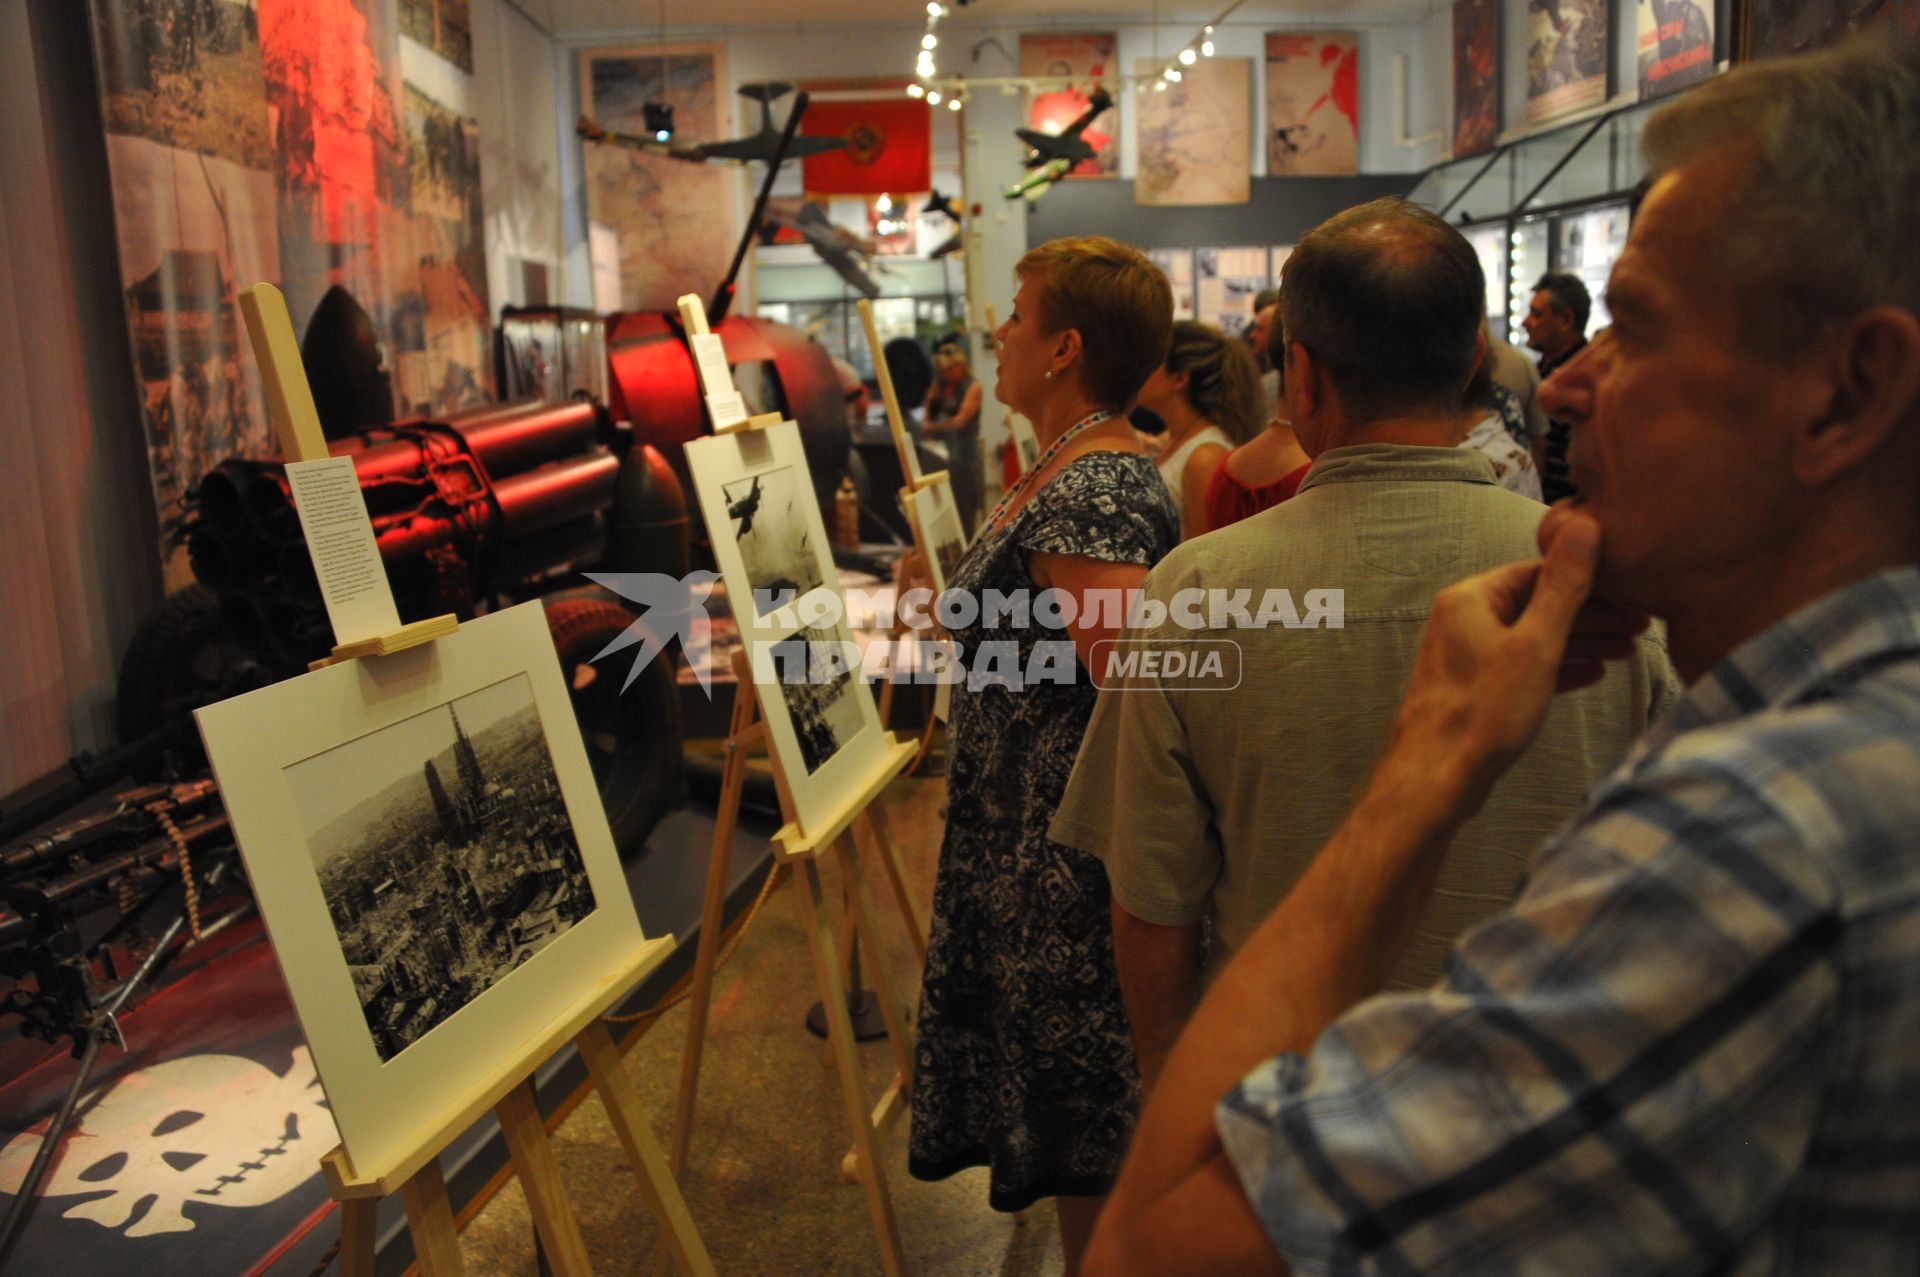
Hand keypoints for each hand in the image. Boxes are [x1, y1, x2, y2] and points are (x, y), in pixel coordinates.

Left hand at [1389, 511, 1641, 814]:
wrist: (1436, 780)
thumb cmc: (1482, 714)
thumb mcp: (1536, 644)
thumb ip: (1564, 586)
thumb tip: (1585, 526)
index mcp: (1471, 599)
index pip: (1540, 572)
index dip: (1591, 583)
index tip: (1633, 596)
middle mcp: (1463, 621)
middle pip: (1539, 604)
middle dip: (1592, 615)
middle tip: (1641, 626)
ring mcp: (1467, 656)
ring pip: (1534, 637)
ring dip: (1581, 642)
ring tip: (1628, 653)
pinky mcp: (1475, 689)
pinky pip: (1523, 666)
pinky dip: (1557, 667)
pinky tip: (1592, 674)